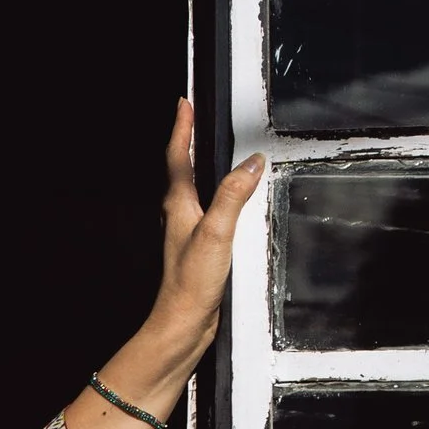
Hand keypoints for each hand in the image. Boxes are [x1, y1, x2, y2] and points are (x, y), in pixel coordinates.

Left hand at [147, 96, 264, 361]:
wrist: (182, 325)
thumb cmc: (190, 285)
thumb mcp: (215, 234)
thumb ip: (231, 197)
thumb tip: (250, 163)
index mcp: (178, 207)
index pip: (178, 157)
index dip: (182, 128)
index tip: (183, 103)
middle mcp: (179, 216)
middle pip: (184, 169)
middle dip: (190, 141)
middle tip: (196, 117)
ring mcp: (189, 232)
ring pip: (196, 189)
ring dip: (204, 166)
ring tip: (213, 148)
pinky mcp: (201, 248)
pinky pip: (211, 210)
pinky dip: (219, 194)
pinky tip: (231, 200)